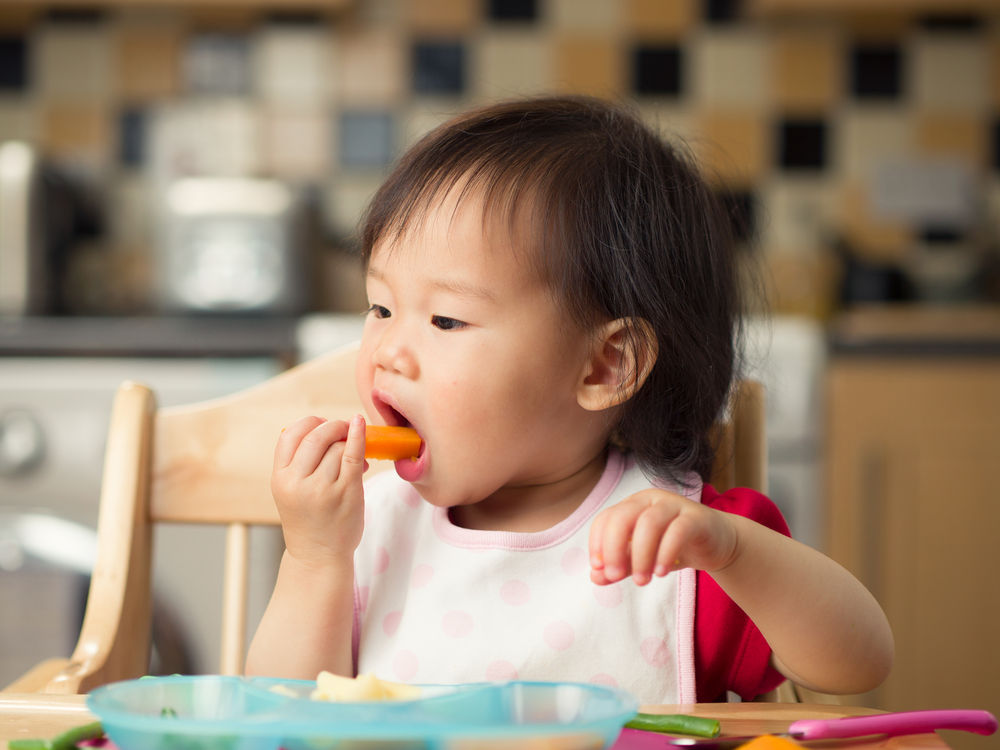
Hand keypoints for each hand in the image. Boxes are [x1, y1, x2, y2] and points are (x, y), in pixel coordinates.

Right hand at [271, 413, 367, 567]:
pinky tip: (359, 423)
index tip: (320, 424)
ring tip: (351, 455)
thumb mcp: (289, 491)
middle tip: (342, 429)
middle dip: (331, 426)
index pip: (289, 435)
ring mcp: (323, 488)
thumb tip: (327, 427)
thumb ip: (299, 462)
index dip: (307, 423)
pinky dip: (358, 436)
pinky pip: (353, 455)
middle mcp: (298, 483)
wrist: (318, 556)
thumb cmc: (308, 519)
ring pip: (337, 447)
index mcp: (280, 479)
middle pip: (316, 437)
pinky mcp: (347, 492)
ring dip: (347, 443)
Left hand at [588, 488, 738, 585]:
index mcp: (632, 505)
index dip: (597, 543)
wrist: (716, 543)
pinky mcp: (696, 517)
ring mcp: (674, 505)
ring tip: (641, 581)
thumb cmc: (673, 548)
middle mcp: (650, 500)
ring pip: (649, 524)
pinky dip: (666, 553)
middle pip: (623, 517)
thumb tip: (595, 577)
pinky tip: (661, 572)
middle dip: (614, 549)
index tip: (598, 569)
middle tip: (615, 576)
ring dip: (640, 555)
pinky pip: (678, 531)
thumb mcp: (642, 559)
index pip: (606, 518)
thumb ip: (620, 567)